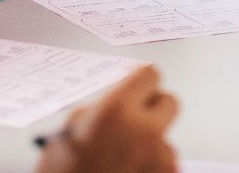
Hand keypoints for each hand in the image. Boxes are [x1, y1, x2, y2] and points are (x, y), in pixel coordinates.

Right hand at [36, 66, 178, 172]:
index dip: (141, 82)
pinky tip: (129, 172)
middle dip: (153, 109)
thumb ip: (98, 110)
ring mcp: (160, 156)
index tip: (137, 86)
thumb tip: (116, 100)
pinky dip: (152, 166)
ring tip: (122, 159)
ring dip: (150, 143)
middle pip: (169, 102)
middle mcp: (144, 129)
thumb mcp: (69, 131)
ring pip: (165, 136)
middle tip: (135, 119)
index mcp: (116, 110)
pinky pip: (165, 162)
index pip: (150, 75)